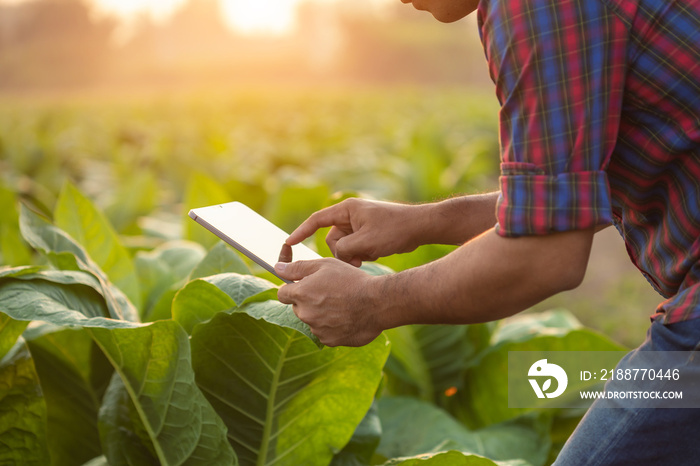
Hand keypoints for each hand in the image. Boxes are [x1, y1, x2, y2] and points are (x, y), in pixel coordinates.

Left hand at [275, 258, 383, 346]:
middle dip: (308, 301)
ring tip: (341, 304)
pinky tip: (346, 316)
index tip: (302, 286)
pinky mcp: (329, 341)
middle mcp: (305, 314)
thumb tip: (277, 268)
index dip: (292, 289)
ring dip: (321, 314)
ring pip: (312, 320)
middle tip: (329, 293)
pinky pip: (325, 332)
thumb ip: (298, 267)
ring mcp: (317, 329)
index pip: (282, 294)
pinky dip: (332, 326)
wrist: (377, 303)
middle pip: (298, 308)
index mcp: (301, 294)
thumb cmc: (352, 280)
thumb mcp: (325, 265)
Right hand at [286, 198, 425, 266]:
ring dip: (354, 255)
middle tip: (358, 258)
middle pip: (331, 239)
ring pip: (344, 247)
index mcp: (347, 210)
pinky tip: (377, 253)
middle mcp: (350, 215)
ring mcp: (359, 225)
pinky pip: (355, 248)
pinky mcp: (367, 234)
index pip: (316, 220)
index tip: (288, 243)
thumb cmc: (394, 230)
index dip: (301, 232)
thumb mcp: (366, 243)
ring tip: (371, 254)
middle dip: (342, 252)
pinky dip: (362, 254)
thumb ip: (344, 250)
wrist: (420, 227)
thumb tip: (337, 256)